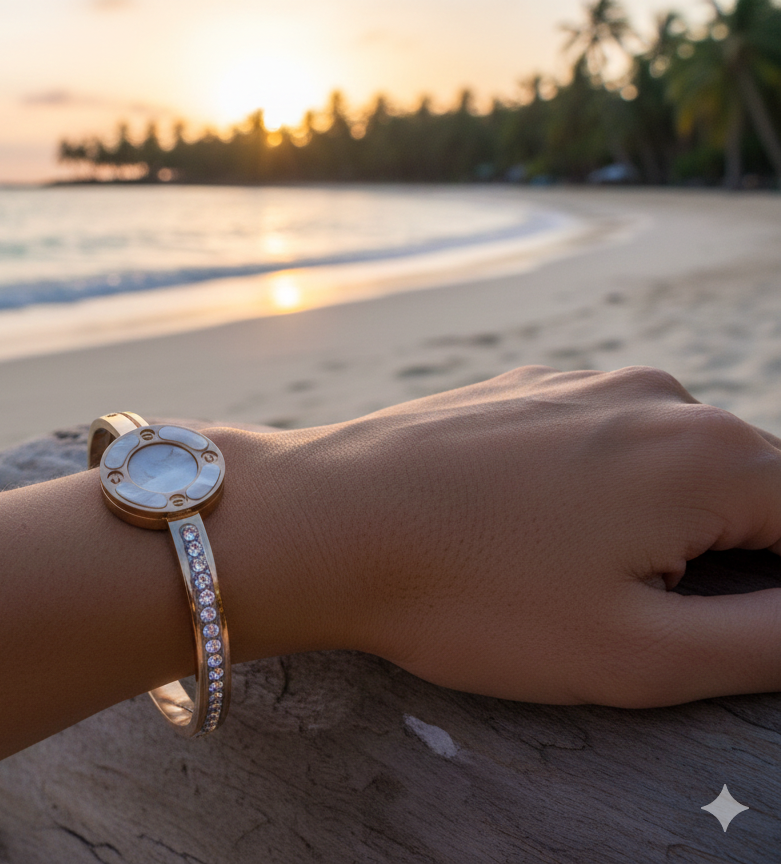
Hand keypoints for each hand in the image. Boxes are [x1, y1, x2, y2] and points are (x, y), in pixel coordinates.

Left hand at [218, 366, 780, 707]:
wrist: (321, 523)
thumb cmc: (471, 598)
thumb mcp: (641, 653)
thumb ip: (773, 638)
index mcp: (715, 455)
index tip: (707, 627)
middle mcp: (661, 396)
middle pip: (752, 490)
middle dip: (725, 564)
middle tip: (634, 622)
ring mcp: (584, 384)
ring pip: (670, 467)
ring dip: (656, 530)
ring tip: (567, 583)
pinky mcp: (523, 392)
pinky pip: (599, 446)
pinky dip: (596, 495)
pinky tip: (525, 538)